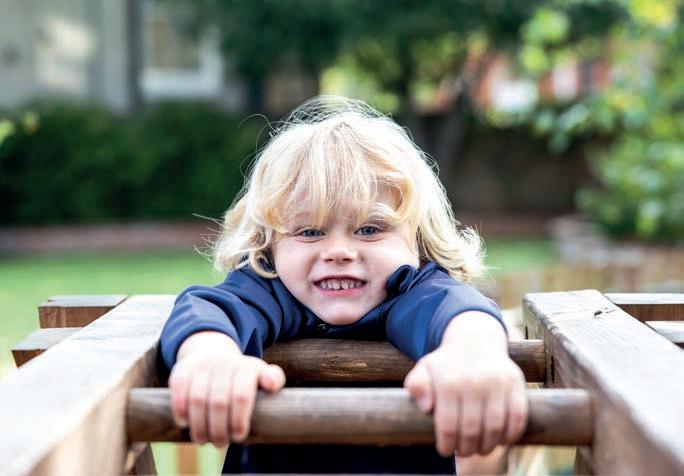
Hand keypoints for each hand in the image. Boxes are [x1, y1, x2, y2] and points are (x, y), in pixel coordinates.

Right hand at [168, 331, 285, 447]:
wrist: (212, 352)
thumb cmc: (241, 375)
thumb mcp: (260, 374)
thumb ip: (273, 378)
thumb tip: (272, 385)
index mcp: (247, 367)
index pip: (242, 396)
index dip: (239, 420)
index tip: (239, 436)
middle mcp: (224, 363)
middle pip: (219, 403)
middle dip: (219, 429)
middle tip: (221, 443)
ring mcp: (202, 365)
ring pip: (198, 399)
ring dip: (200, 425)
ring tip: (203, 440)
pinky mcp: (183, 369)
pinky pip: (179, 390)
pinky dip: (181, 410)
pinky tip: (185, 424)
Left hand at [404, 312, 527, 456]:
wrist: (475, 340)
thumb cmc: (447, 364)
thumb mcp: (424, 369)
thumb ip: (417, 385)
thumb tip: (425, 407)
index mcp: (448, 382)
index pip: (448, 427)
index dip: (447, 445)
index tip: (445, 450)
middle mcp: (474, 382)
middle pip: (472, 431)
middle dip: (467, 449)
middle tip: (463, 452)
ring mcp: (497, 382)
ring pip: (495, 428)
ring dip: (488, 446)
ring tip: (481, 449)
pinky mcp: (516, 383)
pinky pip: (518, 417)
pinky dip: (511, 434)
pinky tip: (502, 440)